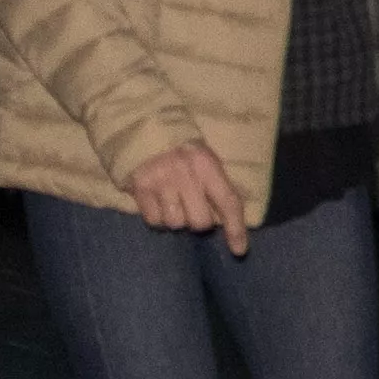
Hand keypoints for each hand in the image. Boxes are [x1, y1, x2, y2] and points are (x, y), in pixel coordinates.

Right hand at [122, 143, 253, 247]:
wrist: (142, 128)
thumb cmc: (180, 149)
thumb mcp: (204, 158)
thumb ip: (215, 185)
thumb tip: (226, 221)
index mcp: (207, 165)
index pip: (228, 202)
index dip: (236, 229)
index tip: (239, 250)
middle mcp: (185, 174)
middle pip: (200, 222)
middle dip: (198, 222)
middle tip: (191, 208)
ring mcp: (161, 182)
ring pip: (175, 224)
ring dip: (175, 219)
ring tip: (171, 201)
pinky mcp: (140, 188)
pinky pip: (154, 221)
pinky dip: (157, 218)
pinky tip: (156, 202)